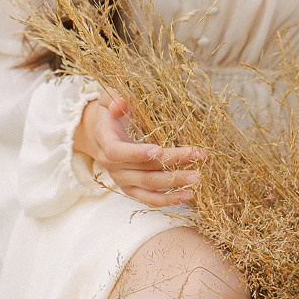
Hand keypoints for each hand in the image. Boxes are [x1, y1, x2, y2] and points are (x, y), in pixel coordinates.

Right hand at [72, 93, 205, 205]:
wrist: (100, 136)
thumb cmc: (109, 115)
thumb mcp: (106, 100)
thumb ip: (112, 98)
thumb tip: (120, 103)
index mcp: (106, 143)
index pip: (117, 153)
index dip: (136, 154)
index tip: (158, 150)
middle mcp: (114, 167)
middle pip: (143, 170)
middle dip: (171, 163)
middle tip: (197, 156)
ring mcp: (124, 181)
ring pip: (150, 186)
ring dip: (175, 184)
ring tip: (198, 178)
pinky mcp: (133, 189)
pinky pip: (151, 199)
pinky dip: (170, 200)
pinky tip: (189, 195)